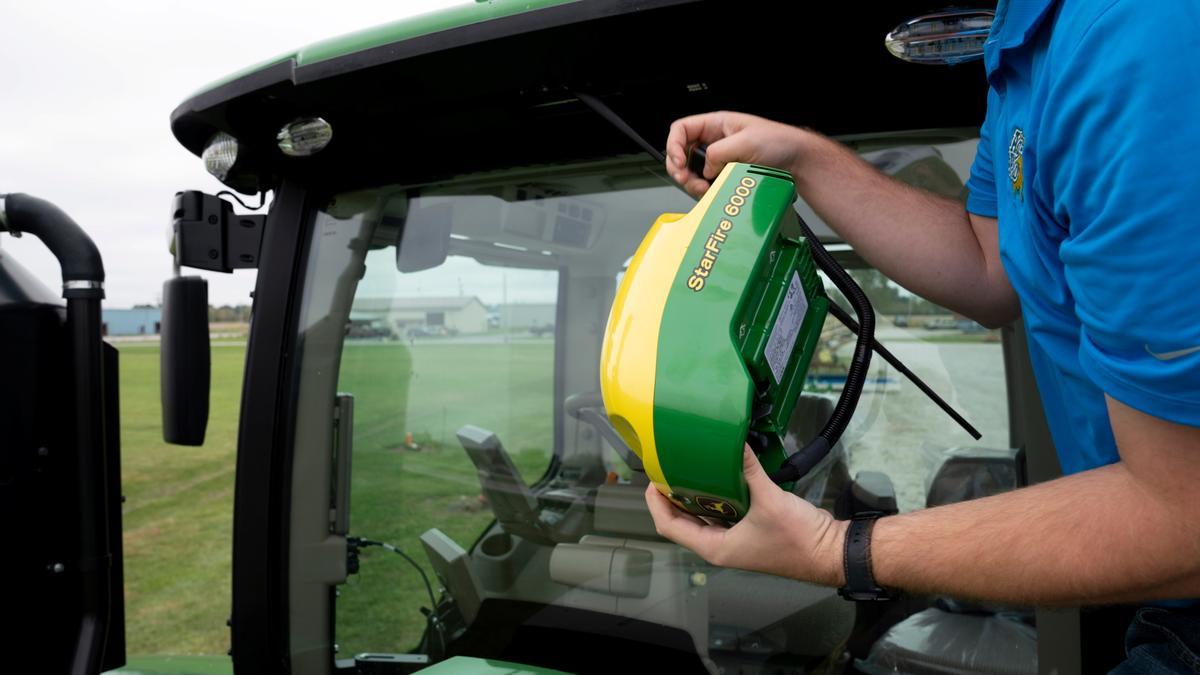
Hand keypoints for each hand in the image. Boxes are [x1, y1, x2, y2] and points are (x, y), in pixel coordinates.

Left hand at [645, 445, 847, 584]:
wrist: (830, 551)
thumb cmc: (799, 541)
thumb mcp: (769, 499)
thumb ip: (749, 470)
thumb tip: (735, 443)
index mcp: (715, 548)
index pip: (668, 526)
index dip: (656, 502)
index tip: (654, 479)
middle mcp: (721, 545)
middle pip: (682, 518)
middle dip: (674, 492)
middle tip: (670, 465)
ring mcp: (735, 538)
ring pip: (704, 513)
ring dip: (696, 491)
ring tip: (691, 465)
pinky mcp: (750, 528)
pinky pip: (725, 509)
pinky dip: (719, 492)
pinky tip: (721, 472)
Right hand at [665, 112, 809, 197]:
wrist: (796, 161)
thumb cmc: (778, 142)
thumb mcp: (746, 142)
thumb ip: (719, 153)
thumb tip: (705, 168)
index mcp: (716, 125)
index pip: (681, 129)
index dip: (674, 145)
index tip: (680, 162)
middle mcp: (713, 141)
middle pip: (681, 153)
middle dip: (680, 169)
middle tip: (687, 180)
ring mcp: (717, 159)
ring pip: (691, 172)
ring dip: (691, 183)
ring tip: (703, 190)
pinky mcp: (723, 175)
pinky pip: (704, 184)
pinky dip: (703, 191)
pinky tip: (710, 193)